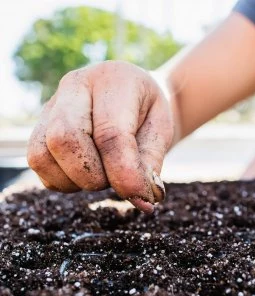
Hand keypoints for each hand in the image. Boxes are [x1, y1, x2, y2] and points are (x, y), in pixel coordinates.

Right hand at [27, 61, 173, 212]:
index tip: (142, 198)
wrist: (133, 96)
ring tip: (102, 174)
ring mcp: (53, 105)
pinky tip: (86, 172)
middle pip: (65, 139)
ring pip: (42, 155)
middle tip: (117, 179)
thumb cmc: (148, 113)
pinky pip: (39, 164)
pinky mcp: (41, 126)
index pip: (111, 133)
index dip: (124, 173)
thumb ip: (150, 163)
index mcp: (114, 80)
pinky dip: (63, 180)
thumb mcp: (161, 131)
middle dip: (93, 175)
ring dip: (75, 180)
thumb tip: (141, 201)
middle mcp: (75, 86)